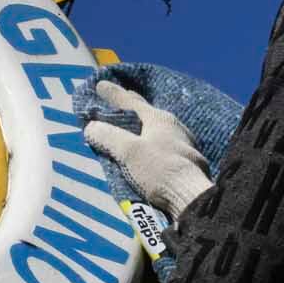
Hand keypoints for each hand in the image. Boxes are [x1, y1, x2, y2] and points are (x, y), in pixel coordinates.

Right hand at [82, 81, 211, 219]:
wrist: (192, 197)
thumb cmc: (160, 170)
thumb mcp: (128, 151)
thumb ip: (108, 137)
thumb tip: (91, 126)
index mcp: (158, 119)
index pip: (131, 102)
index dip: (114, 94)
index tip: (100, 84)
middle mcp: (173, 127)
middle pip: (147, 112)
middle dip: (132, 104)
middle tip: (122, 95)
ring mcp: (183, 143)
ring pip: (157, 127)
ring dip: (144, 122)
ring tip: (135, 122)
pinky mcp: (187, 161)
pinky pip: (164, 142)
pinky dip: (152, 139)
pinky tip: (152, 145)